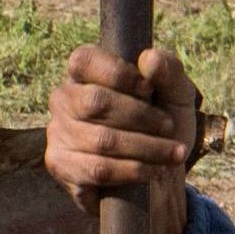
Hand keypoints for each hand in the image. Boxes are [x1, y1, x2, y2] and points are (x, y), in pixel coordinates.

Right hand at [43, 38, 205, 233]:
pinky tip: (154, 171)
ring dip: (146, 147)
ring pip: (102, 139)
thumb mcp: (177, 94)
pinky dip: (133, 170)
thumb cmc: (163, 126)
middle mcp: (63, 99)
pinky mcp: (60, 165)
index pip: (85, 61)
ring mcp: (57, 133)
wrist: (158, 174)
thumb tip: (149, 59)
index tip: (150, 90)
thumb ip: (170, 71)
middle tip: (168, 126)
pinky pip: (98, 168)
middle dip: (140, 116)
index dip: (120, 75)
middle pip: (95, 101)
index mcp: (85, 72)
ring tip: (173, 153)